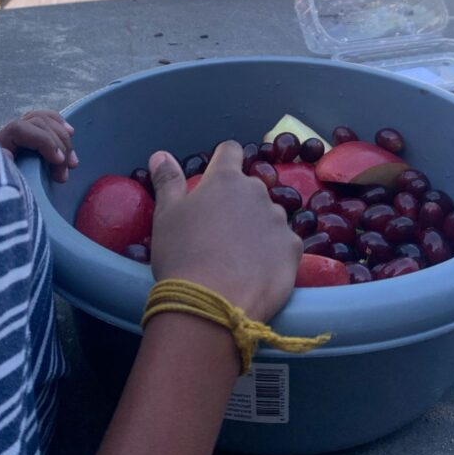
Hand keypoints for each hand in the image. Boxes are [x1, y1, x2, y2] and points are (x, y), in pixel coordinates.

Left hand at [0, 110, 78, 182]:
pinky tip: (70, 134)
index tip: (58, 161)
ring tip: (72, 161)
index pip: (21, 129)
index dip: (44, 141)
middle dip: (58, 145)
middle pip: (38, 123)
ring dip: (63, 137)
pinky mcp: (28, 137)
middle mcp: (7, 133)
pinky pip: (46, 121)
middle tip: (66, 171)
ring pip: (44, 119)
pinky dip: (60, 126)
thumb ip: (2, 169)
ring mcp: (18, 133)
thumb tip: (6, 153)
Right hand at [148, 142, 301, 322]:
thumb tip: (160, 154)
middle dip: (239, 203)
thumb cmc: (182, 255)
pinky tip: (257, 272)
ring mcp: (279, 219)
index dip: (222, 162)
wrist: (213, 303)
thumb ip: (167, 181)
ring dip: (258, 228)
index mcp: (225, 179)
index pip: (229, 151)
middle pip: (250, 188)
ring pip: (269, 216)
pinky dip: (274, 253)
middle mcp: (257, 191)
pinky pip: (284, 243)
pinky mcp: (294, 248)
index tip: (214, 180)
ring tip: (239, 258)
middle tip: (220, 232)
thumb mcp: (165, 216)